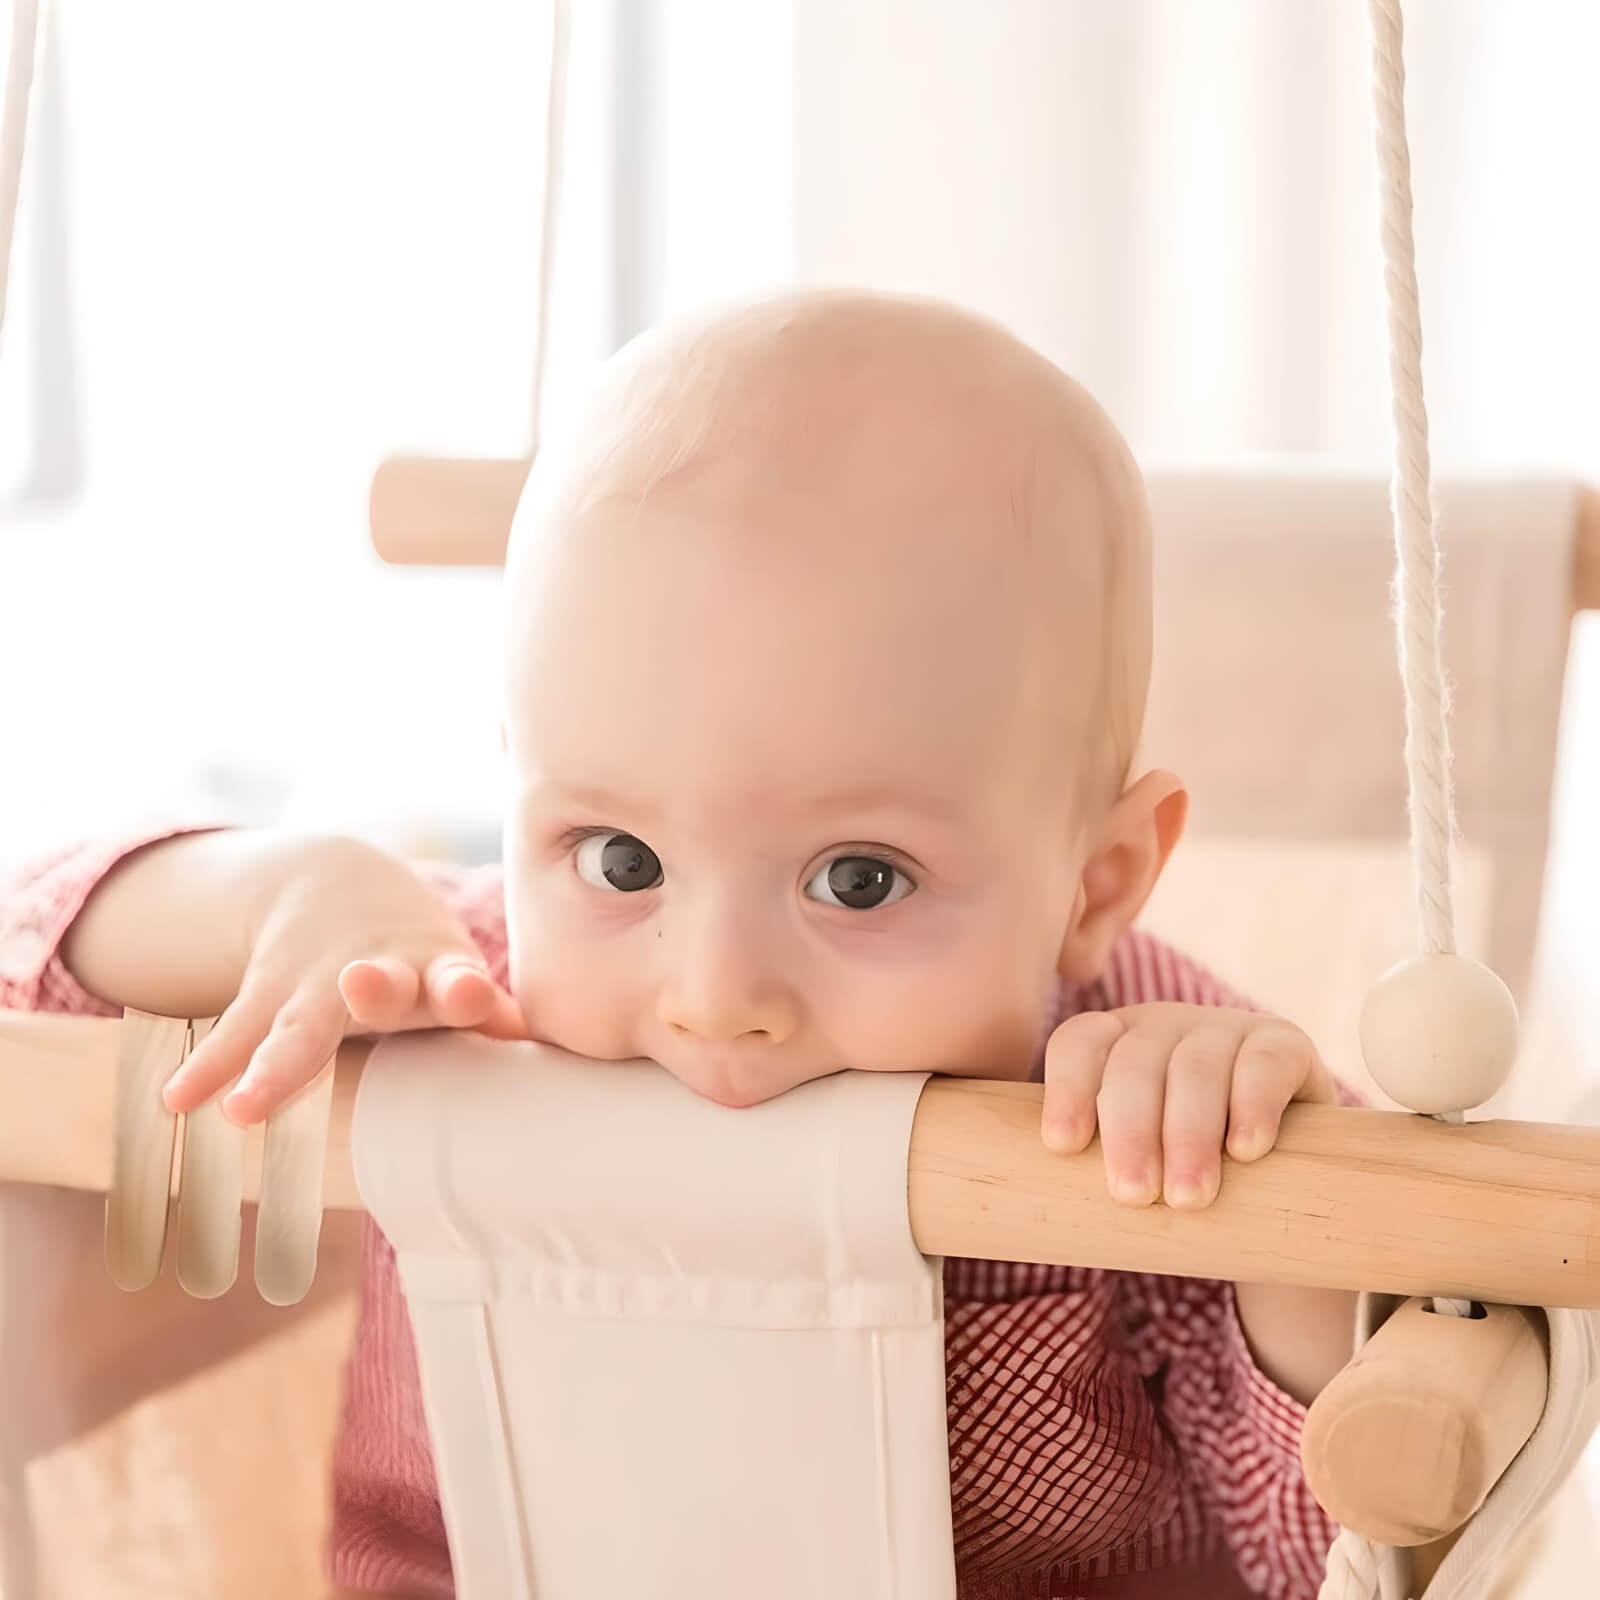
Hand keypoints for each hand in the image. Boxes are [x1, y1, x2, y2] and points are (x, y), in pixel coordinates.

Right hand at [159, 835, 527, 1124]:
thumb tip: (582, 1055)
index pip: (458, 983)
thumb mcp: (455, 974)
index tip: (476, 997)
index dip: (468, 990)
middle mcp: (375, 973)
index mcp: (436, 973)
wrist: (334, 881)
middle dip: (371, 991)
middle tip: (361, 990)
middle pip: (374, 989)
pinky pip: (235, 1036)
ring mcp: (314, 983)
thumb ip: (496, 1017)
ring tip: (241, 1109)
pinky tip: (176, 1104)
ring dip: (272, 1064)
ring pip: (293, 1025)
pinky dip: (207, 1069)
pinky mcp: (265, 993)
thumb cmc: (418, 955)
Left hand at [1039, 1003, 1336, 1208]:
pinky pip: (1264, 1063)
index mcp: (1114, 1043)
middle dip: (1130, 1131)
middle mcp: (1163, 1025)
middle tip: (1132, 1195)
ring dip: (1188, 1134)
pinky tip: (1246, 1150)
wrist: (1282, 1168)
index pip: (1077, 1044)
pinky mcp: (1283, 1044)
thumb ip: (1095, 1168)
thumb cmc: (1182, 1167)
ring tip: (1186, 1198)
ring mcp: (1224, 1028)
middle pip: (1134, 1064)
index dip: (1067, 1088)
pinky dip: (1253, 1105)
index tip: (1063, 1145)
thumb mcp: (1137, 1158)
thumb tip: (1036, 1216)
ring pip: (1196, 1068)